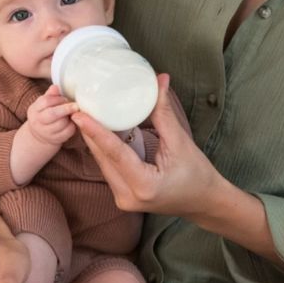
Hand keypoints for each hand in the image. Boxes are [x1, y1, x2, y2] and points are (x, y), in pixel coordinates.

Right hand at [24, 85, 77, 146]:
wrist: (41, 135)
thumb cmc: (45, 114)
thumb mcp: (44, 104)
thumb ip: (50, 95)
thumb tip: (56, 87)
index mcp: (34, 110)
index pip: (46, 101)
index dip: (58, 99)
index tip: (65, 98)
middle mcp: (37, 122)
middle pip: (52, 114)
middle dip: (66, 108)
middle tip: (76, 105)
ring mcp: (46, 132)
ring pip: (61, 123)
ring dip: (70, 117)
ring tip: (72, 114)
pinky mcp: (56, 140)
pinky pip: (68, 132)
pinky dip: (72, 126)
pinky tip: (72, 122)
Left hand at [73, 74, 221, 217]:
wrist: (204, 202)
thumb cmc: (197, 175)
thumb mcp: (181, 143)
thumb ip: (164, 113)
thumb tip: (160, 80)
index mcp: (143, 185)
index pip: (114, 153)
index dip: (95, 131)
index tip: (79, 114)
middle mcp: (127, 197)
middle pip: (103, 158)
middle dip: (90, 132)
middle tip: (80, 106)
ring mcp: (123, 199)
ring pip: (103, 164)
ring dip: (95, 140)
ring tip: (87, 115)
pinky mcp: (122, 196)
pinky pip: (109, 169)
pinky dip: (105, 150)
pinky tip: (100, 132)